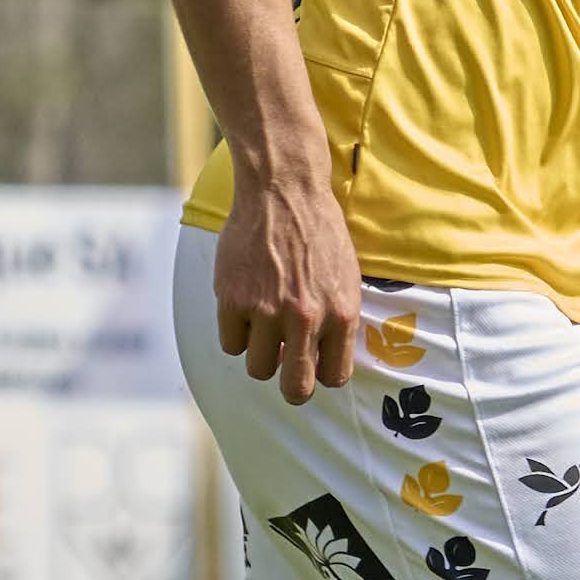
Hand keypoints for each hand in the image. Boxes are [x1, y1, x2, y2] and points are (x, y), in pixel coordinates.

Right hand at [216, 173, 364, 402]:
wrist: (284, 190)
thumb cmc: (320, 230)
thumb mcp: (348, 276)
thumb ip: (339, 319)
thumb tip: (328, 358)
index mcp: (341, 315)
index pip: (335, 377)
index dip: (322, 375)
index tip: (315, 363)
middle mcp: (306, 319)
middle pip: (296, 388)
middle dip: (292, 387)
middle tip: (285, 368)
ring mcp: (267, 311)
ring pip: (258, 369)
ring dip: (260, 354)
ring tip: (263, 326)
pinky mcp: (233, 300)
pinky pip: (231, 344)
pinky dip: (236, 333)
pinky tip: (244, 309)